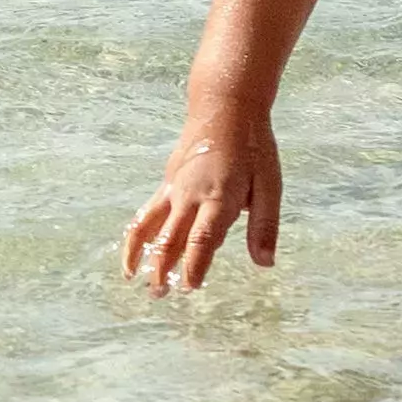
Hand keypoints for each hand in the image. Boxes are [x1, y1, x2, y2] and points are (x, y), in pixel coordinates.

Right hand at [122, 112, 282, 292]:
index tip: (188, 288)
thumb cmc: (253, 147)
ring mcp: (174, 188)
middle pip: (170, 237)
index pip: (202, 239)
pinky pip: (148, 212)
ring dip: (141, 253)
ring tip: (132, 278)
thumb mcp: (269, 185)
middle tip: (158, 295)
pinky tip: (135, 251)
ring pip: (151, 225)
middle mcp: (191, 195)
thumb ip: (264, 226)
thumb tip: (265, 263)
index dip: (194, 265)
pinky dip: (138, 234)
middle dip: (162, 268)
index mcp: (219, 197)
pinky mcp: (168, 182)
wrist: (225, 106)